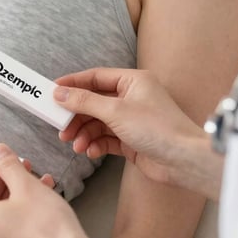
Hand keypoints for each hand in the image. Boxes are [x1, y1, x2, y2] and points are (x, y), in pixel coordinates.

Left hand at [0, 144, 87, 237]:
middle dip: (4, 174)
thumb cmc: (46, 229)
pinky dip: (25, 201)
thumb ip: (8, 165)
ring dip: (18, 185)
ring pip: (4, 205)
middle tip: (14, 160)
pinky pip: (14, 216)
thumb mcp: (26, 186)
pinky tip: (42, 189)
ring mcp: (0, 237)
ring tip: (32, 172)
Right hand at [54, 68, 218, 194]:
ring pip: (98, 123)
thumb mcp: (115, 111)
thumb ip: (84, 101)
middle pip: (94, 102)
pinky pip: (106, 139)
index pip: (95, 77)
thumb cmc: (157, 128)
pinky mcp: (132, 140)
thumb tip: (60, 93)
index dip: (73, 83)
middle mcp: (132, 98)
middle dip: (76, 115)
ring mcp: (132, 120)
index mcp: (132, 81)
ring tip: (74, 144)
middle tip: (60, 125)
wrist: (184, 161)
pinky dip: (96, 144)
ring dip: (84, 133)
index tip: (52, 91)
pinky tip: (90, 151)